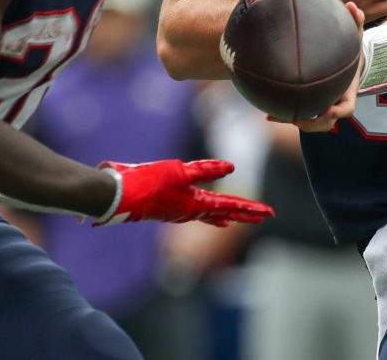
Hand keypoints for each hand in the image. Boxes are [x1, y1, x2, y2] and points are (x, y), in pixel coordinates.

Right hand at [94, 159, 273, 227]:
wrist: (118, 196)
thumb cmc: (149, 183)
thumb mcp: (179, 171)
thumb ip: (205, 170)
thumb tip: (231, 167)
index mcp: (196, 205)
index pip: (230, 206)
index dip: (250, 208)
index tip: (269, 214)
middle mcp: (190, 211)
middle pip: (224, 212)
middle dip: (244, 214)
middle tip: (264, 217)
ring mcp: (179, 211)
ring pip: (209, 214)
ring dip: (227, 214)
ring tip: (239, 219)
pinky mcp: (168, 206)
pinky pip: (195, 212)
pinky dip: (207, 214)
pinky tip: (208, 214)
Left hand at [276, 2, 364, 132]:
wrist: (347, 62)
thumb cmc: (350, 50)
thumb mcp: (355, 35)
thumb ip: (355, 20)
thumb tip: (351, 4)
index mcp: (348, 92)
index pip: (347, 109)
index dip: (337, 112)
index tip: (327, 109)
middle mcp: (336, 103)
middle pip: (327, 123)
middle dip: (312, 123)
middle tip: (298, 118)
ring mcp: (323, 106)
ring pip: (312, 123)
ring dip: (295, 121)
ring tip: (276, 116)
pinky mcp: (311, 105)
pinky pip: (300, 114)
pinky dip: (285, 116)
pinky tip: (267, 114)